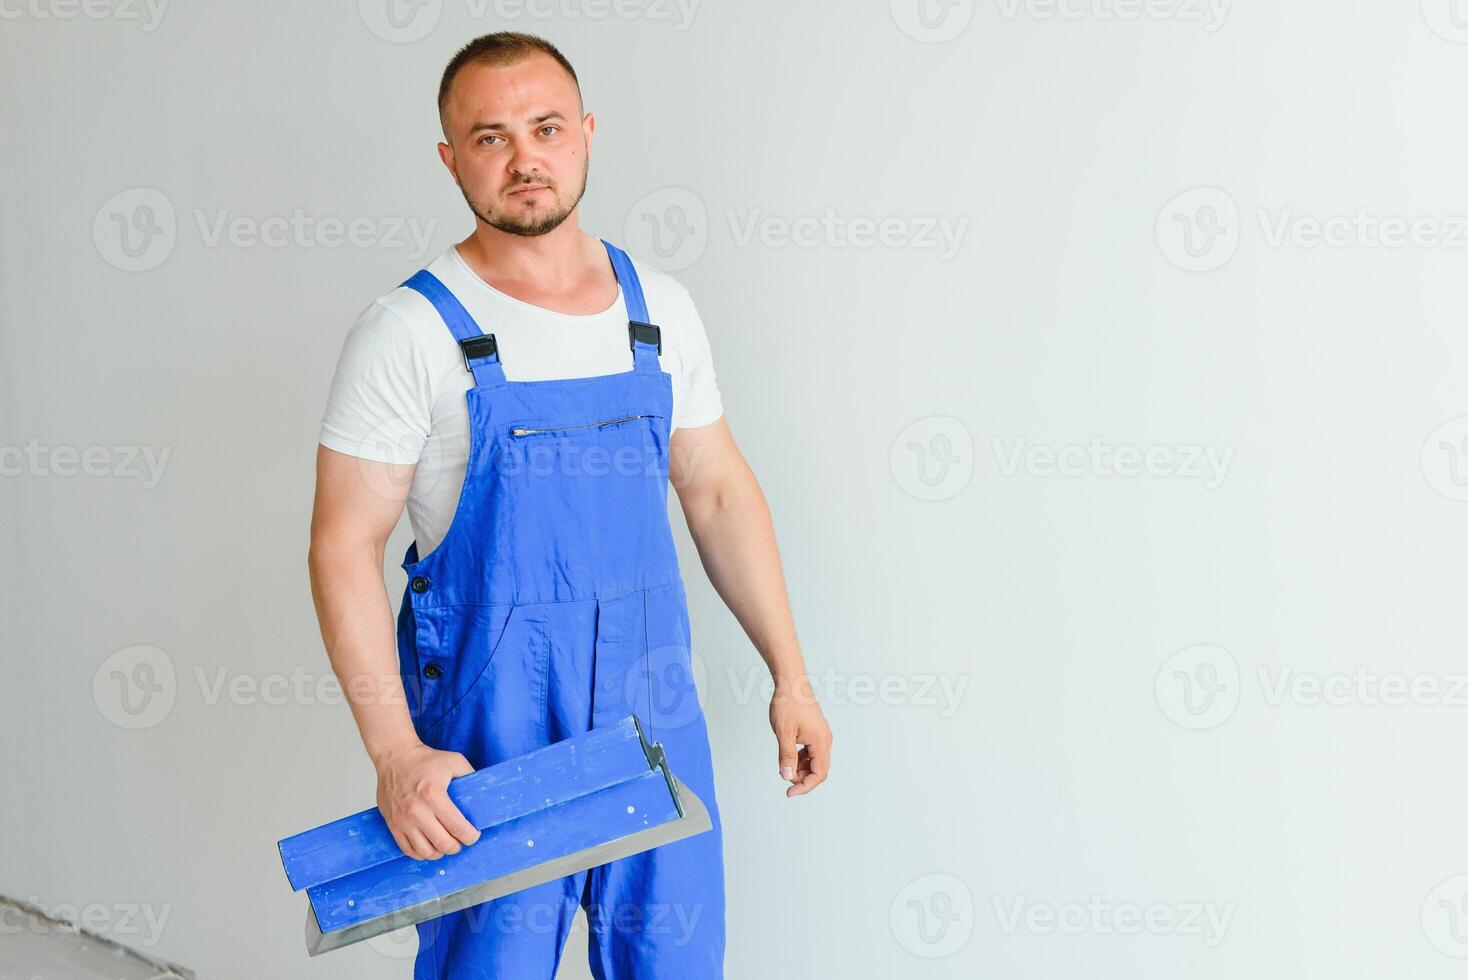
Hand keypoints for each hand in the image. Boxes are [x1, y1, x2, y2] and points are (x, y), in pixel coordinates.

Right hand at [373, 741, 481, 859]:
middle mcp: (417, 812)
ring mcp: (403, 821)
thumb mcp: (454, 760)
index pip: (457, 828)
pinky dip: (421, 854)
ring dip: (439, 852)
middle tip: (461, 840)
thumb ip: (470, 775)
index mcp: (434, 796)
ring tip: (445, 843)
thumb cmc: (423, 760)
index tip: (474, 835)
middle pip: (443, 844)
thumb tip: (481, 791)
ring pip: (425, 852)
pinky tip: (429, 846)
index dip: (470, 836)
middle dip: (457, 846)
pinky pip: (408, 850)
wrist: (395, 757)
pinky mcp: (393, 824)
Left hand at [769, 673, 831, 796]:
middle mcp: (825, 740)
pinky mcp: (815, 732)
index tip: (789, 793)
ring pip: (814, 762)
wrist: (791, 683)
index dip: (805, 786)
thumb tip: (787, 777)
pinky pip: (811, 752)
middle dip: (802, 778)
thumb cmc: (788, 704)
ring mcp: (820, 736)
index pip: (819, 773)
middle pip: (819, 769)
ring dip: (800, 768)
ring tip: (784, 765)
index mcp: (821, 741)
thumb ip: (786, 757)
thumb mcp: (784, 733)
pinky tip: (788, 756)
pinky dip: (800, 758)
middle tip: (783, 775)